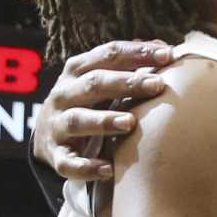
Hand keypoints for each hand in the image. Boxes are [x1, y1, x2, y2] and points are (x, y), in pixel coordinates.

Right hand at [37, 41, 175, 179]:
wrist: (46, 135)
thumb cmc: (87, 102)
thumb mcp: (100, 79)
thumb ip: (129, 66)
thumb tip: (166, 48)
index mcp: (77, 70)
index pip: (108, 55)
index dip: (137, 53)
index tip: (169, 55)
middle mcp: (64, 94)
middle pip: (94, 84)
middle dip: (127, 83)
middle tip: (157, 85)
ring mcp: (57, 125)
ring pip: (78, 121)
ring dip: (103, 121)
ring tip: (130, 123)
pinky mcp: (56, 155)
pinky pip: (69, 162)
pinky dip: (87, 167)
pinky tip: (109, 169)